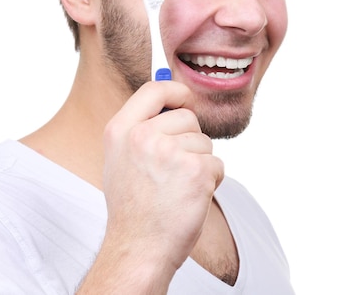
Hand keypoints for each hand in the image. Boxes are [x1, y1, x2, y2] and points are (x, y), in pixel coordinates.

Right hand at [101, 80, 223, 277]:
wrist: (139, 247)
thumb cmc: (133, 207)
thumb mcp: (120, 159)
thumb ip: (140, 129)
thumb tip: (174, 101)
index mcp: (120, 130)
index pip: (153, 90)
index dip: (175, 90)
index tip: (185, 98)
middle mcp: (142, 136)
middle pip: (187, 117)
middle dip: (190, 139)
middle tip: (172, 170)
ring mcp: (169, 152)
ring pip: (204, 143)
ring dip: (200, 163)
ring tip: (177, 188)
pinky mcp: (195, 171)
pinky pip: (217, 165)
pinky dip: (211, 182)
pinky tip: (189, 198)